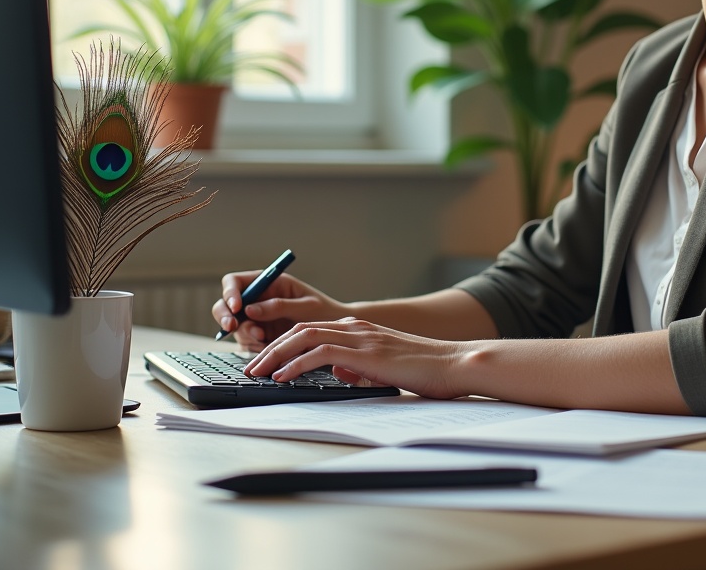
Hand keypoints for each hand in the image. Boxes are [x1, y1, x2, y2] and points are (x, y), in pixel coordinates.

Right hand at [211, 272, 348, 349]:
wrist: (336, 334)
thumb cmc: (325, 312)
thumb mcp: (306, 305)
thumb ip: (278, 305)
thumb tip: (249, 309)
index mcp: (269, 283)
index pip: (236, 282)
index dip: (230, 293)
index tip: (237, 307)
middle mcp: (259, 300)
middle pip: (225, 305)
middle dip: (225, 316)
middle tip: (233, 327)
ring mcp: (256, 320)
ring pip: (234, 327)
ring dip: (243, 333)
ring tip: (262, 337)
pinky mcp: (259, 338)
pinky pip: (245, 343)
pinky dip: (252, 347)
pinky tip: (266, 346)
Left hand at [242, 317, 469, 398]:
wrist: (454, 364)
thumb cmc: (426, 370)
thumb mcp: (384, 369)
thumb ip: (360, 367)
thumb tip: (338, 373)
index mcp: (360, 330)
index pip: (311, 331)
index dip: (283, 344)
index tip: (265, 361)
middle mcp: (356, 328)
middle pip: (300, 329)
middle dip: (270, 347)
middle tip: (250, 365)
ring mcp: (361, 337)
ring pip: (305, 336)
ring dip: (276, 353)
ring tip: (256, 371)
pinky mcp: (366, 352)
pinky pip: (321, 354)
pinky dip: (297, 364)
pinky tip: (282, 376)